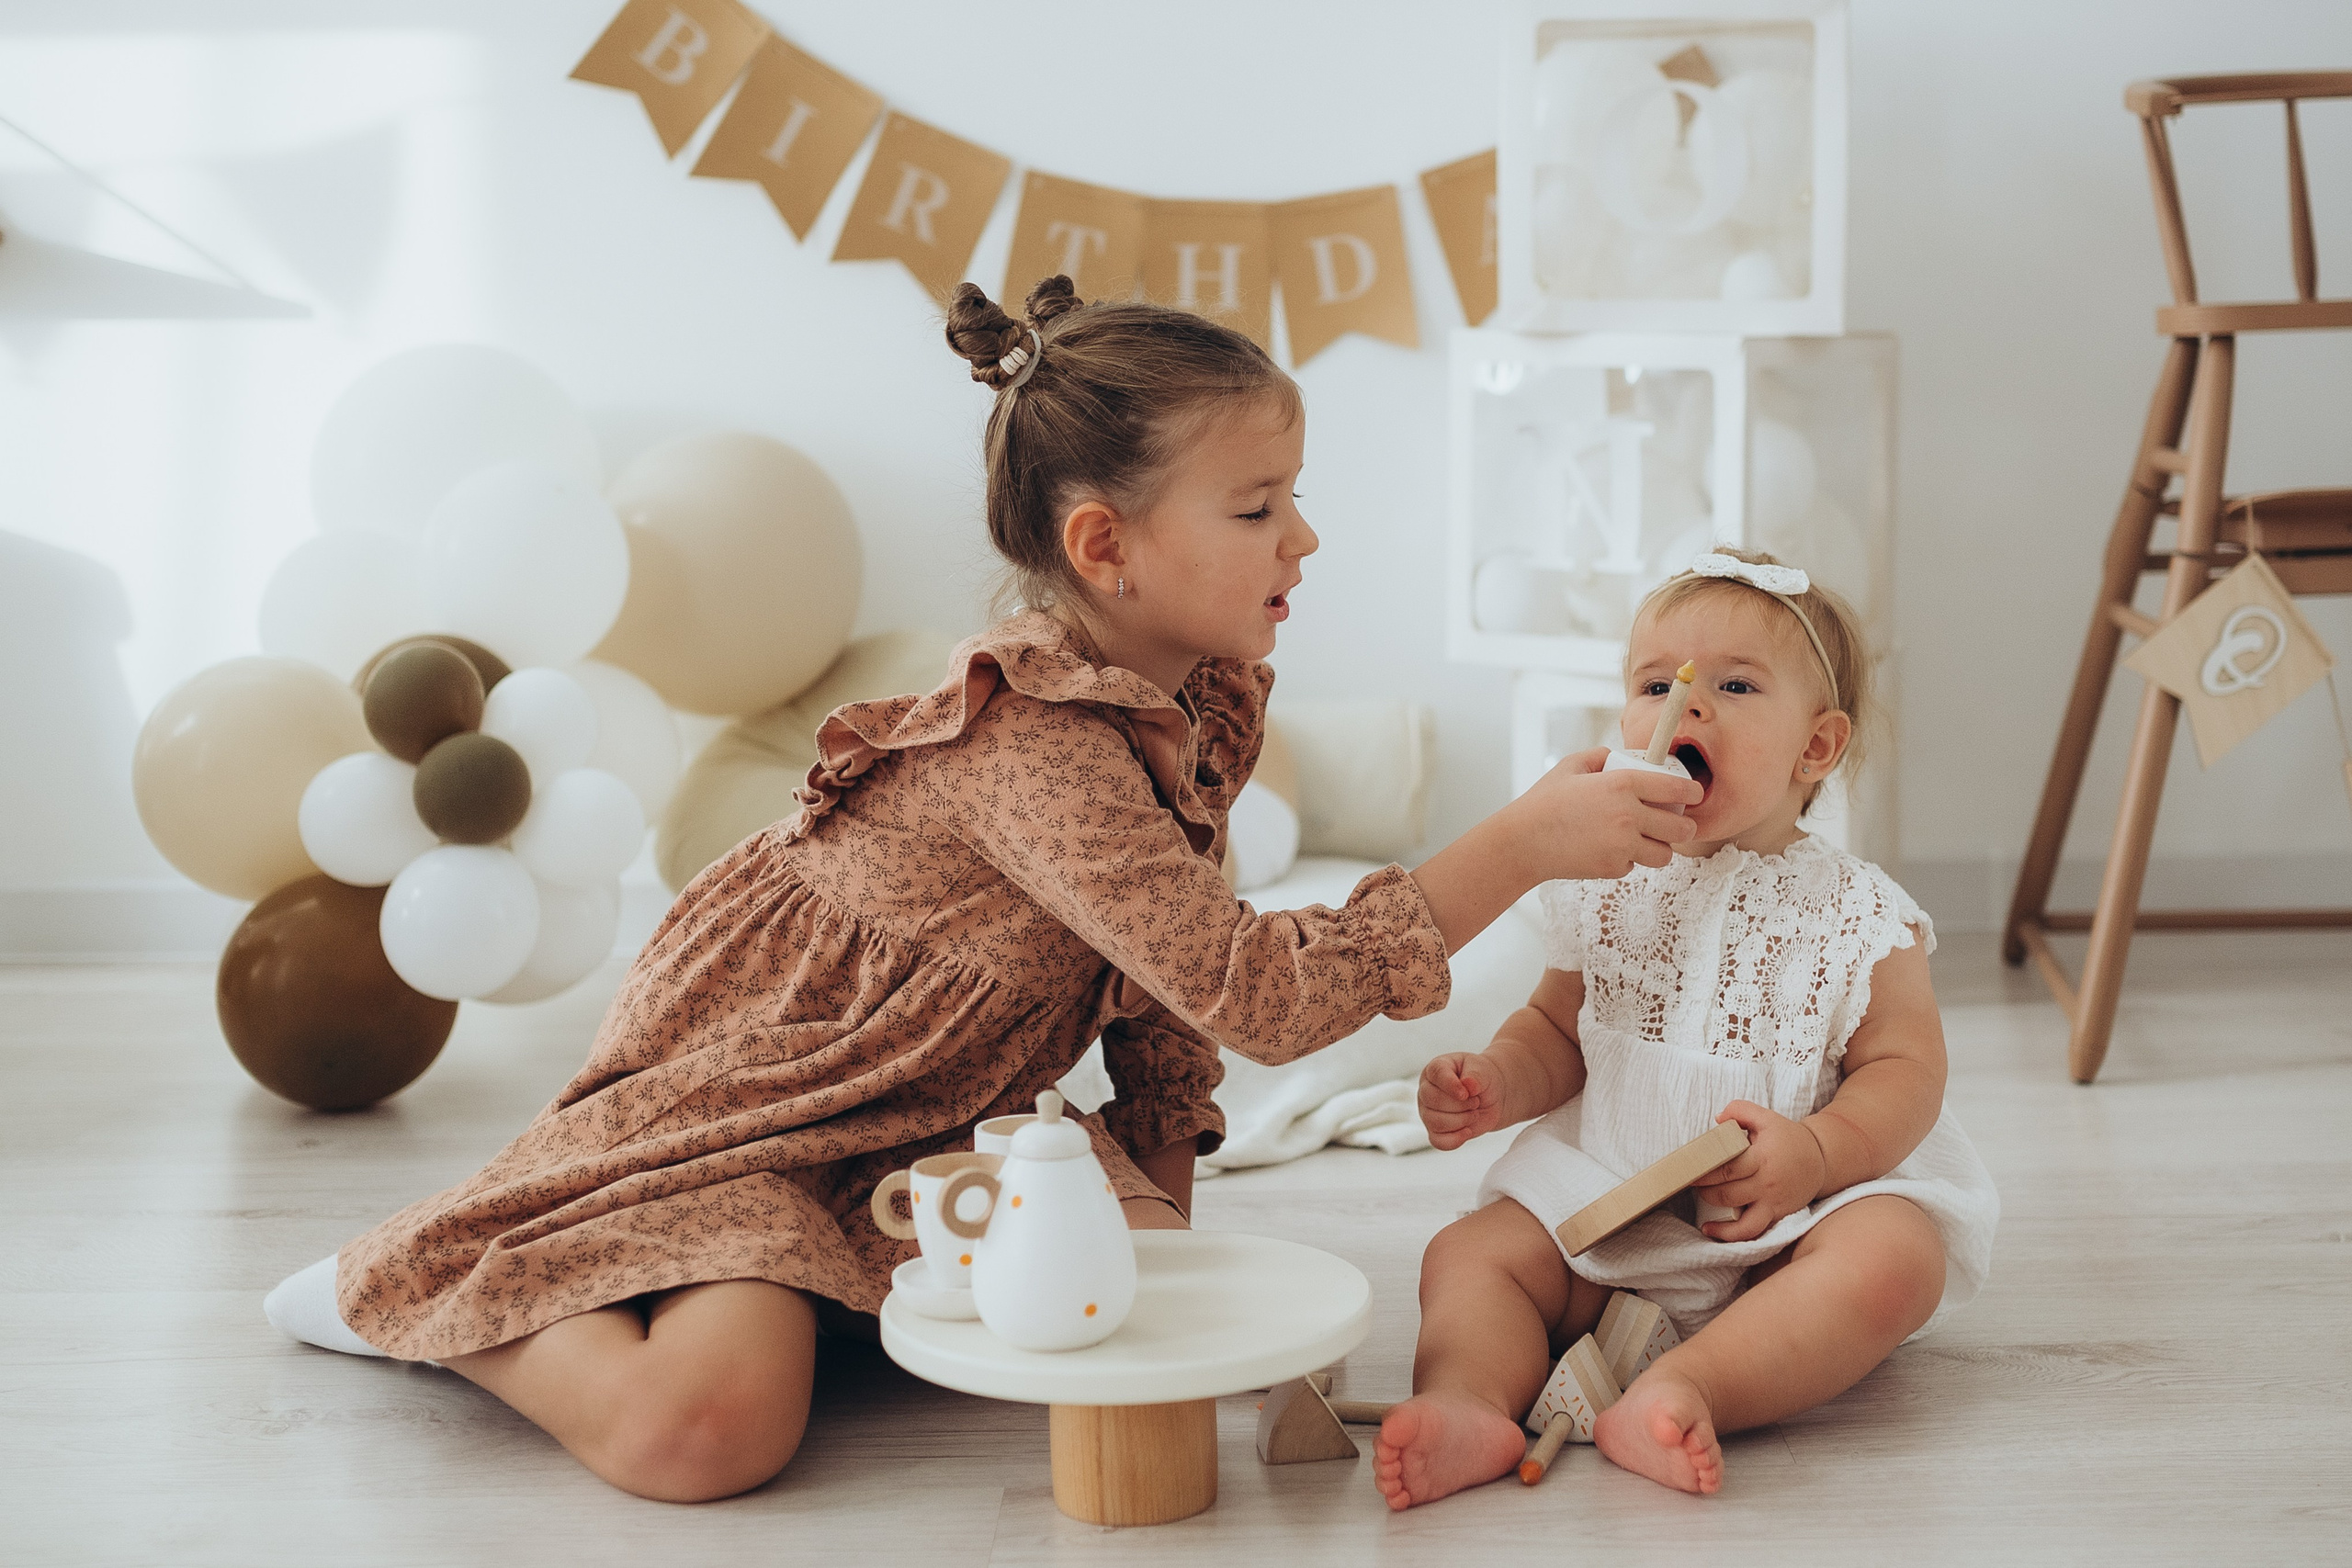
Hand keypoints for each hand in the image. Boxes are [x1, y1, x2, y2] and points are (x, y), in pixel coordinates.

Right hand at [1419, 1052, 1504, 1150]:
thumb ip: (1475, 1075)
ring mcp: (1428, 1112)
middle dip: (1461, 1105)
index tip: (1466, 1093)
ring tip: (1473, 1113)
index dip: (1451, 1085)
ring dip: (1461, 1121)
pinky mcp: (1435, 1131)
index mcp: (1436, 1068)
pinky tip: (1468, 1131)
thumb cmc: (1482, 1079)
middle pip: (1434, 1101)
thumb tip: (1468, 1084)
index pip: (1436, 1074)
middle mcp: (1427, 1090)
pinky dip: (1456, 1139)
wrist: (1491, 1096)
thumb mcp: (1483, 1070)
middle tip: (1475, 1101)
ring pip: (1436, 1123)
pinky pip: (1438, 1141)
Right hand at [1514, 748, 1699, 881]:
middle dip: (1685, 826)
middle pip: (1681, 828)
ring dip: (1659, 847)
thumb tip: (1620, 757)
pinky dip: (1628, 860)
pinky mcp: (1614, 869)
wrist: (1523, 842)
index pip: (1676, 788)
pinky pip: (1636, 866)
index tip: (1695, 793)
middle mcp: (1628, 816)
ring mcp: (1623, 846)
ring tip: (1645, 840)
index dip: (1693, 791)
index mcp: (1621, 785)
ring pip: (1665, 854)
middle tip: (1677, 823)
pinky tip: (1609, 850)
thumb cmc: (1544, 802)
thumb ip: (1601, 756)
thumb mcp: (1570, 766)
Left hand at [1693, 1100, 1825, 1241]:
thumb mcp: (1766, 1117)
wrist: (1821, 1159)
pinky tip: (1712, 1230)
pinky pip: (1752, 1231)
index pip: (1727, 1167)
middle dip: (1703, 1190)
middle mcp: (1768, 1183)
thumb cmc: (1787, 1137)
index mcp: (1762, 1157)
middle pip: (1727, 1193)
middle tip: (1689, 1183)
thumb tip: (1717, 1119)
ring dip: (1715, 1216)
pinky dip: (1731, 1235)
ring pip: (1741, 1220)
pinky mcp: (1777, 1215)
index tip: (1688, 1169)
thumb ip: (1740, 1110)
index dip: (1704, 1171)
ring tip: (1702, 1207)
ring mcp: (1773, 1202)